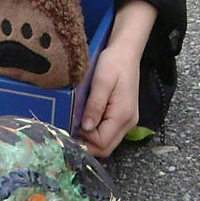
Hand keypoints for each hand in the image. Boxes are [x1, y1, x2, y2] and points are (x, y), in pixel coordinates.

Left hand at [77, 0, 156, 158]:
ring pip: (107, 143)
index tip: (72, 124)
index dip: (84, 138)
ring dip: (91, 139)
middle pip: (106, 148)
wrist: (126, 52)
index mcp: (123, 115)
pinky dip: (96, 132)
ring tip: (77, 123)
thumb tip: (86, 127)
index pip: (102, 142)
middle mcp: (128, 123)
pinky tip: (86, 120)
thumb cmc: (114, 63)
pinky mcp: (124, 117)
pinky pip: (109, 133)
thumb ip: (94, 106)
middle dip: (87, 143)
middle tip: (71, 128)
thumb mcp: (101, 82)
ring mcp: (127, 121)